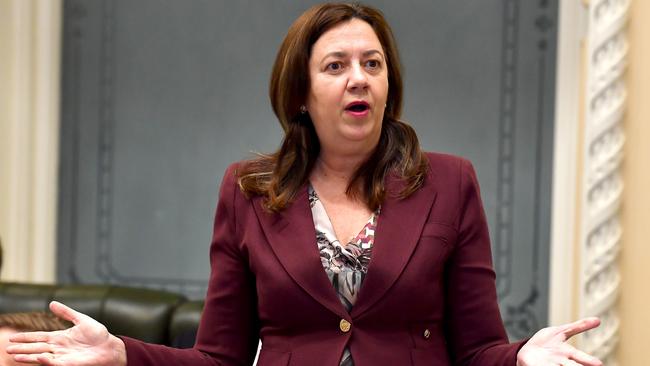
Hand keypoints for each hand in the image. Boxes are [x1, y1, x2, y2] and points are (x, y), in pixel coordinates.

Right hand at [6, 301, 126, 365]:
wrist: (110, 346)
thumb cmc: (98, 335)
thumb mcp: (81, 319)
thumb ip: (66, 312)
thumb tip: (51, 303)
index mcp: (60, 337)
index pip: (39, 337)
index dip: (26, 337)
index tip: (12, 338)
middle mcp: (59, 348)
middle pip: (36, 347)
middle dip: (22, 349)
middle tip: (7, 349)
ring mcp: (63, 356)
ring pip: (41, 356)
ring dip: (28, 357)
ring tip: (15, 357)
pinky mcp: (69, 364)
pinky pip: (55, 363)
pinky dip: (46, 361)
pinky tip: (38, 357)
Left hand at [517, 317, 601, 365]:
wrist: (530, 351)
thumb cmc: (549, 342)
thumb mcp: (562, 331)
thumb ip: (579, 326)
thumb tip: (598, 320)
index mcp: (568, 353)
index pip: (581, 357)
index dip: (589, 361)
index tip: (599, 364)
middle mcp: (561, 361)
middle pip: (573, 365)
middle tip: (594, 365)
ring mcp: (550, 364)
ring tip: (567, 365)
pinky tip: (545, 365)